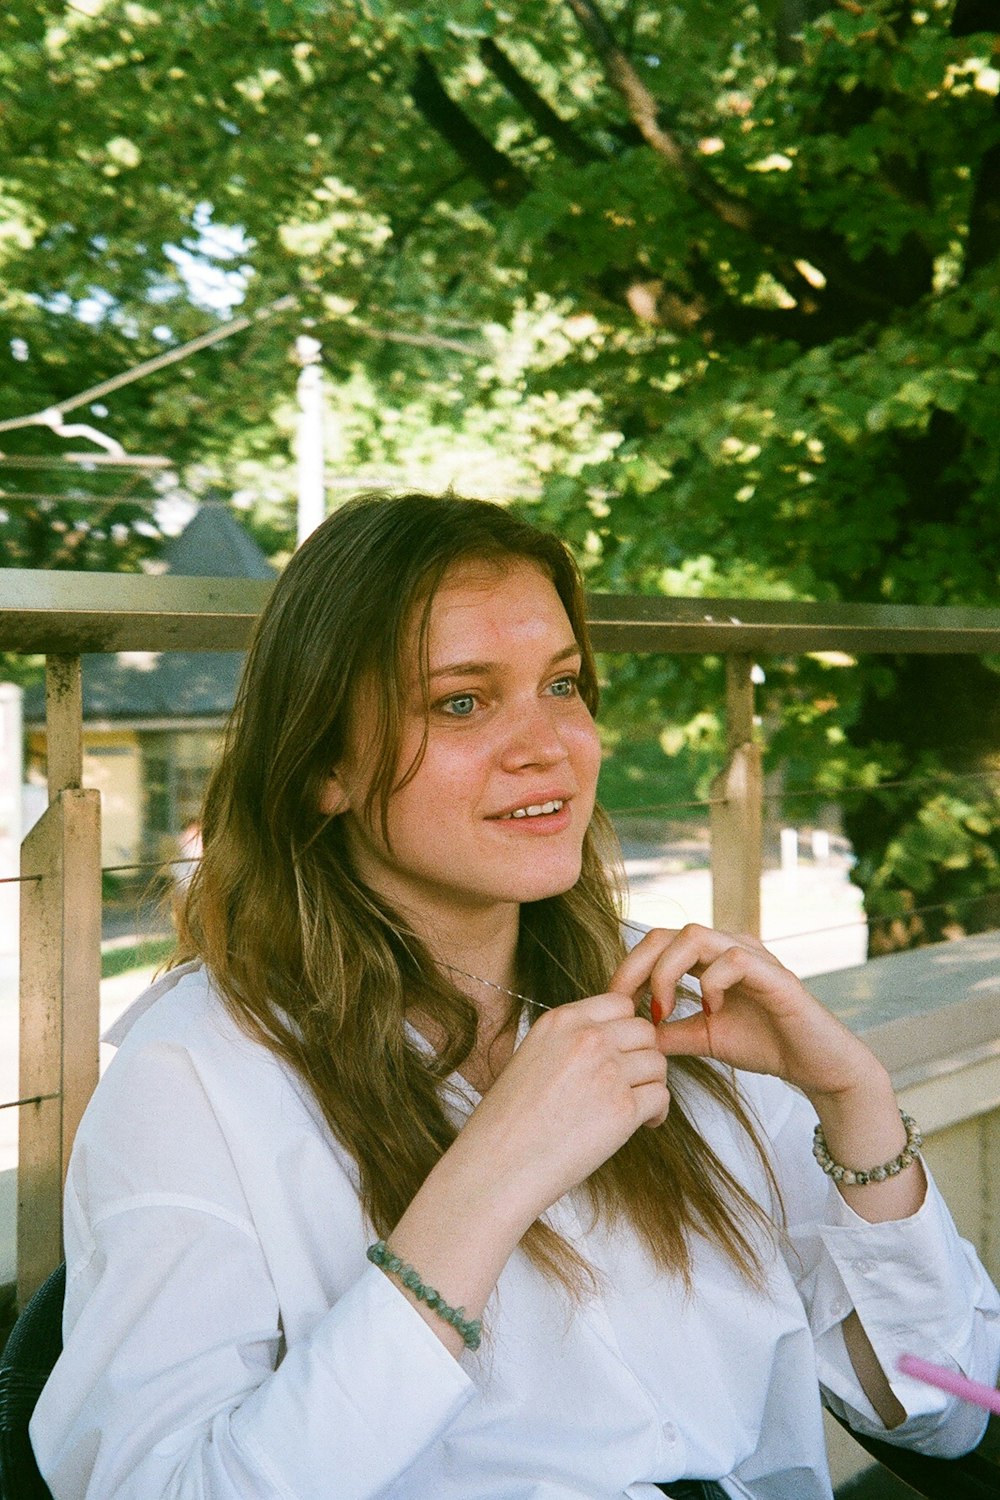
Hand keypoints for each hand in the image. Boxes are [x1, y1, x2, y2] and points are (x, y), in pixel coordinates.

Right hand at [457, 993, 668, 1228]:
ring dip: (650, 1084)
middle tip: (632, 1080)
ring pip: (658, 1063)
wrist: (498, 1163)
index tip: (623, 1050)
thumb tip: (612, 1042)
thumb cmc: (509, 1119)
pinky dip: (656, 1113)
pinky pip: (661, 1097)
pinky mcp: (623, 1108)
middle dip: (643, 1055)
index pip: (620, 1003)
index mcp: (562, 1020)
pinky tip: (641, 1124)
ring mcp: (608, 1071)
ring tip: (633, 1105)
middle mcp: (588, 1038)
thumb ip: (571, 1041)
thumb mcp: (532, 1055)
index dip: (626, 1028)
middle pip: (645, 1031)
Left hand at [609, 924, 884, 1104]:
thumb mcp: (704, 1039)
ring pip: (695, 936)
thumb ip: (670, 1031)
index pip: (657, 943)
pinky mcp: (775, 975)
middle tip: (626, 1005)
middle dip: (637, 966)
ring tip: (664, 1010)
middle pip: (668, 932)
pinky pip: (733, 959)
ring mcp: (753, 956)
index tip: (613, 1005)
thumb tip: (628, 1033)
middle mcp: (729, 947)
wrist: (816, 1066)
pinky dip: (712, 983)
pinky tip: (711, 1011)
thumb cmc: (765, 1045)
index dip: (628, 969)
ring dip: (668, 973)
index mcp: (710, 958)